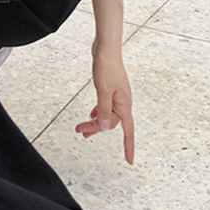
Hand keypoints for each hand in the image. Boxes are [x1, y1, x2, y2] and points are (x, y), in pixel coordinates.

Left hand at [75, 44, 134, 164]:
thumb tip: (104, 127)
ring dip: (94, 122)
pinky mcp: (110, 90)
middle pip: (111, 123)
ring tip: (81, 129)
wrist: (106, 49)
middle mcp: (123, 102)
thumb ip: (103, 110)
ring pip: (106, 115)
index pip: (127, 131)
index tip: (130, 160)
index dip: (128, 147)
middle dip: (96, 129)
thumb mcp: (102, 90)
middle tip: (80, 132)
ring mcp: (117, 96)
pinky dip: (97, 112)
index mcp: (124, 104)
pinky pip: (105, 107)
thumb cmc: (106, 67)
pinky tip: (91, 115)